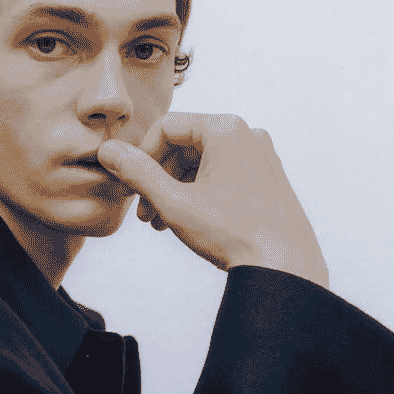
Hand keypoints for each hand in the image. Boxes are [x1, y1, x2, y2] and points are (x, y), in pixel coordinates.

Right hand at [96, 113, 329, 287]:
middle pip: (185, 144)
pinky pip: (224, 174)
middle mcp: (248, 134)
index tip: (130, 187)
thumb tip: (108, 151)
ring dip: (176, 188)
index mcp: (226, 129)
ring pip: (203, 162)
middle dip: (159, 177)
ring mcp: (261, 155)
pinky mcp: (268, 177)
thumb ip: (137, 173)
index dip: (141, 156)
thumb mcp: (174, 203)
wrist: (285, 266)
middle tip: (142, 212)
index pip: (166, 127)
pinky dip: (200, 192)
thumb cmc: (232, 232)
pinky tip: (188, 222)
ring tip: (160, 223)